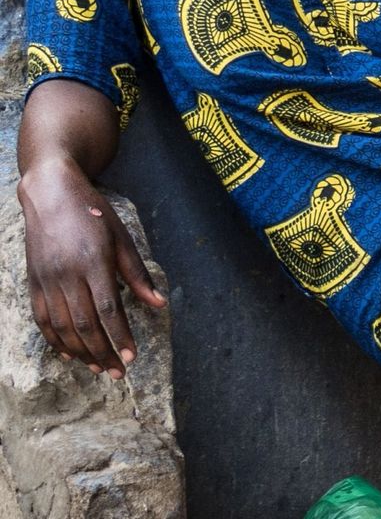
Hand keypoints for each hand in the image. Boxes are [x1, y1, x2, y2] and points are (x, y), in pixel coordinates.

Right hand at [17, 166, 165, 377]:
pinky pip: (42, 319)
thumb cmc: (93, 213)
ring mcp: (46, 280)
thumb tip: (159, 303)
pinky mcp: (33, 282)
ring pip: (62, 327)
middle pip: (85, 325)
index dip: (120, 336)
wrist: (50, 195)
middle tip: (118, 372)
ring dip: (81, 352)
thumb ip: (138, 274)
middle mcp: (66, 275)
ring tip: (99, 368)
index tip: (133, 356)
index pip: (108, 310)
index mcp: (93, 262)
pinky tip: (70, 354)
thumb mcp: (122, 237)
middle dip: (103, 352)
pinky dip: (55, 340)